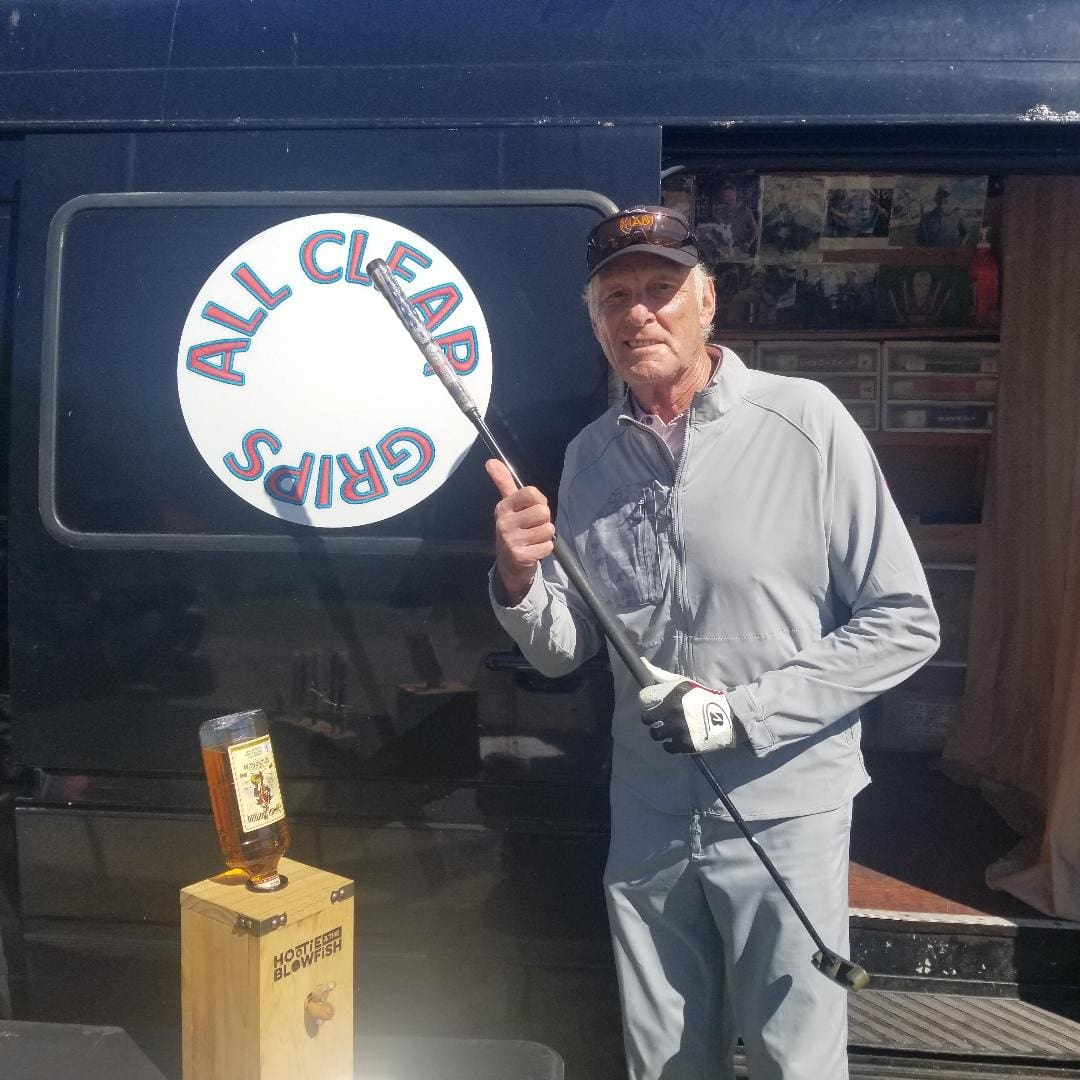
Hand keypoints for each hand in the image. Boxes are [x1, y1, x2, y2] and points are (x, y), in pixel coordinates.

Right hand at [485, 459, 554, 604]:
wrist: (510, 564)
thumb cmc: (514, 528)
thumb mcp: (508, 505)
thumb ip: (503, 481)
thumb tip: (490, 461)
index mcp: (503, 507)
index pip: (532, 493)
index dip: (539, 501)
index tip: (531, 509)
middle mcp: (504, 522)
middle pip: (543, 511)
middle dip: (543, 520)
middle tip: (532, 527)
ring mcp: (511, 540)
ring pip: (548, 529)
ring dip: (544, 535)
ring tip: (533, 539)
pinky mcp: (520, 556)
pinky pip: (547, 546)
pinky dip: (544, 549)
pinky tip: (533, 550)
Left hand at [638, 659, 735, 753]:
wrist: (727, 717)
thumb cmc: (703, 698)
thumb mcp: (684, 683)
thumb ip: (662, 676)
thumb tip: (642, 663)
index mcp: (673, 693)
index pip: (644, 698)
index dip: (647, 702)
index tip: (653, 705)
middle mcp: (673, 710)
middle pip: (646, 718)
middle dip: (651, 719)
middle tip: (659, 719)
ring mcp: (678, 728)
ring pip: (654, 734)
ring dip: (660, 732)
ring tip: (669, 730)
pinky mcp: (685, 744)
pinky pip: (666, 747)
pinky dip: (670, 744)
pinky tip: (676, 739)